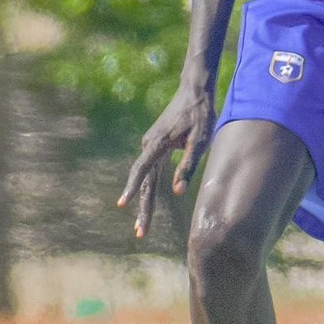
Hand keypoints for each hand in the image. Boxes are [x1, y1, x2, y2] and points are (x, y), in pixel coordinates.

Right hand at [117, 82, 215, 239]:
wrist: (195, 90)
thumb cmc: (201, 114)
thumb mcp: (201, 141)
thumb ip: (189, 165)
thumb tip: (177, 192)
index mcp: (157, 144)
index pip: (142, 171)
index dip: (133, 189)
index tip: (122, 205)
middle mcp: (148, 145)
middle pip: (142, 181)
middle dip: (142, 207)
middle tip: (141, 232)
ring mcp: (149, 144)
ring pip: (144, 177)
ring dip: (143, 201)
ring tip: (142, 225)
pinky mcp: (154, 145)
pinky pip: (148, 170)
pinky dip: (146, 188)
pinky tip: (148, 203)